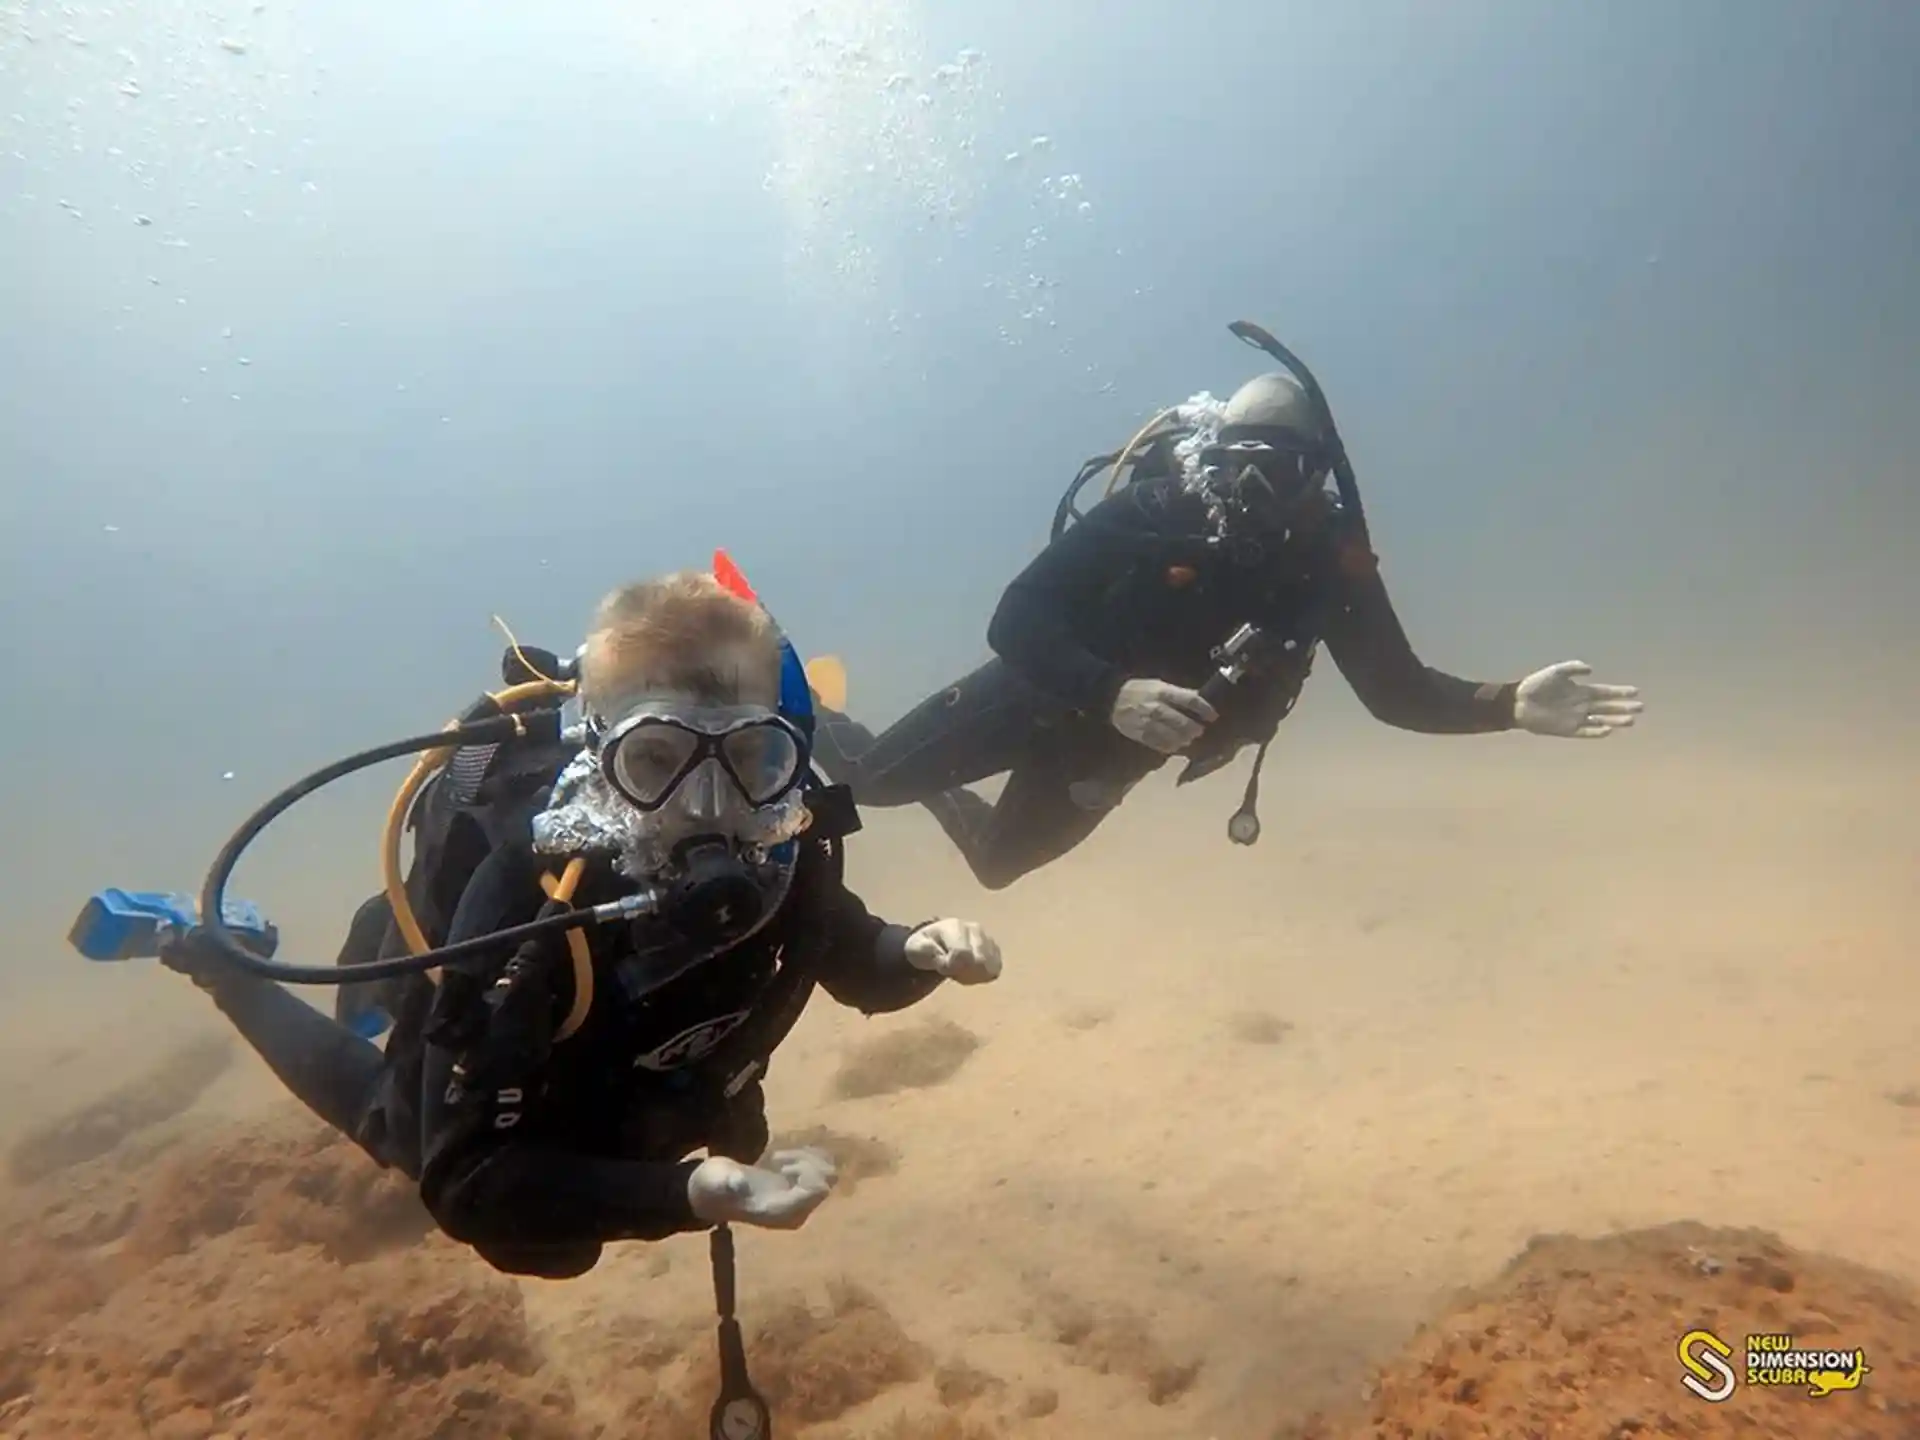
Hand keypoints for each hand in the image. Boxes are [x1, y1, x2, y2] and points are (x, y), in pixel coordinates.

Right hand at [687, 1147, 837, 1229]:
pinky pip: (819, 1172)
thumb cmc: (713, 1187)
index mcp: (781, 1214)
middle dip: (806, 1162)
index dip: (806, 1170)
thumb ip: (729, 1183)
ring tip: (778, 1158)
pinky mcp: (797, 1191)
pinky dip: (805, 1158)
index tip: (780, 1164)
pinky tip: (781, 1159)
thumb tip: (737, 1182)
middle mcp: (795, 1212)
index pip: (818, 1190)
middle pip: (826, 1182)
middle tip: (778, 1158)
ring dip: (806, 1158)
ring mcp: (798, 1203)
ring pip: (826, 1175)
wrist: (711, 1192)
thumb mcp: (717, 1182)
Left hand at [904, 918, 1002, 985]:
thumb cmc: (925, 947)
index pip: (963, 954)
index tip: (943, 969)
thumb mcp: (917, 949)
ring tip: (960, 969)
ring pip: (990, 968)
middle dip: (964, 972)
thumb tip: (950, 963)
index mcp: (955, 927)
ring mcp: (988, 939)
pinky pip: (995, 970)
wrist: (935, 942)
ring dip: (973, 975)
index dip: (952, 967)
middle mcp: (975, 930)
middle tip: (952, 970)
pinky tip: (970, 971)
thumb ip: (931, 954)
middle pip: (980, 962)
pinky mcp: (995, 950)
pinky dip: (982, 976)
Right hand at [1109, 677, 1217, 754]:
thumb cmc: (1140, 689)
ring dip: (1183, 739)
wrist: (1112, 698)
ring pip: (1171, 735)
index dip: (1204, 709)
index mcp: (1163, 692)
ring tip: (1187, 739)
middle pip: (1181, 721)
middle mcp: (1157, 707)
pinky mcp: (1140, 734)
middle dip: (1193, 728)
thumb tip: (1198, 698)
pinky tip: (1174, 745)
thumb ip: (1178, 693)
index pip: (1189, 701)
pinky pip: (1158, 743)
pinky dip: (1168, 746)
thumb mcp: (1159, 685)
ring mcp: (1148, 722)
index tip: (1213, 716)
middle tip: (1199, 731)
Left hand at [1514, 660, 1643, 738]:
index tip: (1636, 691)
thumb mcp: (1555, 672)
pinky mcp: (1568, 730)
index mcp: (1581, 691)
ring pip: (1601, 720)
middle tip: (1641, 707)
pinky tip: (1608, 729)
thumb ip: (1573, 668)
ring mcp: (1576, 718)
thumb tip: (1591, 669)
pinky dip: (1597, 731)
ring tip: (1631, 721)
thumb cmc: (1535, 685)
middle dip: (1624, 707)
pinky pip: (1586, 732)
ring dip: (1615, 720)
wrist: (1518, 703)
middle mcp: (1582, 705)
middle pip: (1608, 707)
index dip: (1620, 692)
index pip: (1605, 692)